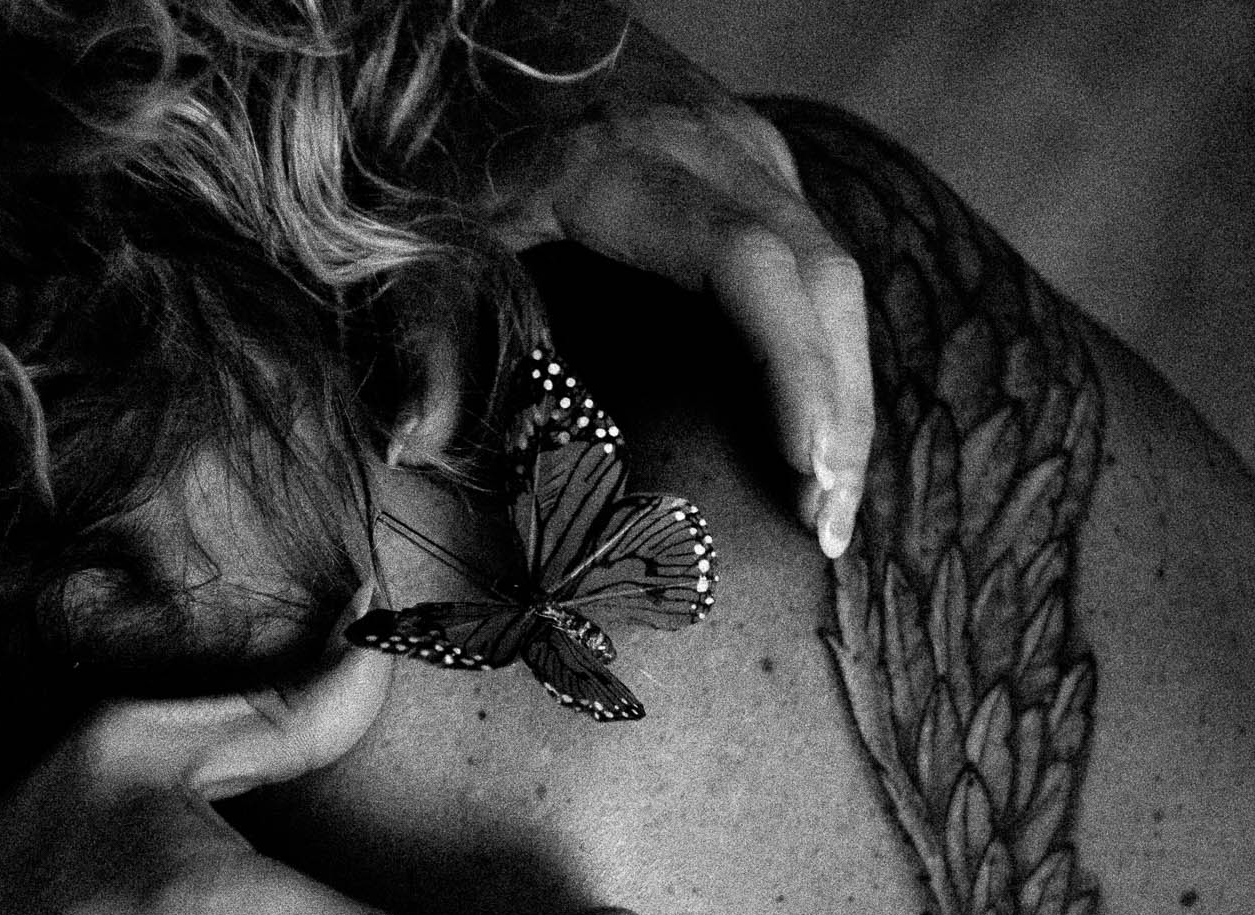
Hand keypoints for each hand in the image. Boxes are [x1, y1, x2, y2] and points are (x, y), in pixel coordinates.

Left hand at [446, 6, 873, 556]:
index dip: (792, 368)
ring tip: (832, 501)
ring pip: (833, 271)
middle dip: (838, 407)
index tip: (804, 465)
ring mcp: (741, 146)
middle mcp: (710, 144)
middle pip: (820, 278)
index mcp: (629, 162)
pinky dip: (823, 349)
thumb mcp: (415, 222)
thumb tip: (411, 444)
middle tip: (828, 524)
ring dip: (843, 387)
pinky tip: (814, 429)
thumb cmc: (446, 125)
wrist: (477, 23)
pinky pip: (813, 260)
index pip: (749, 267)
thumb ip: (418, 327)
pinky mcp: (750, 163)